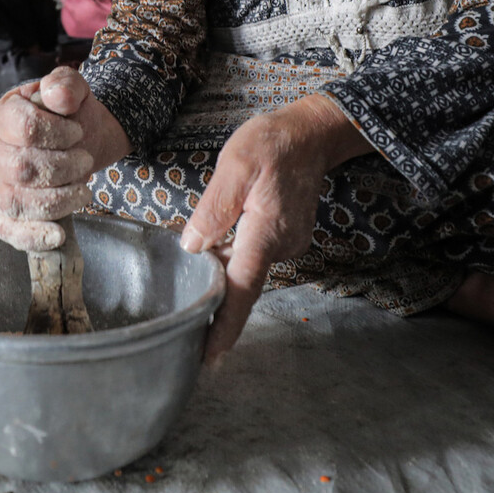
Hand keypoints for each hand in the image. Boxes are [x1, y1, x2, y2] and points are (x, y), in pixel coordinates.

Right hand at [0, 66, 129, 251]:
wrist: (77, 140)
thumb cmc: (68, 114)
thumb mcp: (71, 88)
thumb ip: (65, 84)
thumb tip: (57, 97)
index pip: (25, 129)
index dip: (58, 134)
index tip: (77, 133)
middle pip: (22, 169)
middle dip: (64, 168)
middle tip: (85, 161)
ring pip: (18, 202)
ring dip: (59, 200)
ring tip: (82, 190)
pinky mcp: (4, 212)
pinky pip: (9, 231)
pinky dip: (33, 237)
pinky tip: (57, 234)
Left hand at [181, 94, 371, 363]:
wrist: (312, 134)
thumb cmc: (272, 143)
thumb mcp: (235, 166)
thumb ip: (213, 209)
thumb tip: (192, 246)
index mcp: (266, 233)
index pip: (242, 290)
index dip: (224, 326)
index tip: (209, 358)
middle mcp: (281, 246)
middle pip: (240, 280)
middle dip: (212, 294)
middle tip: (181, 308)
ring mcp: (287, 243)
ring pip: (245, 266)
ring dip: (221, 267)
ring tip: (196, 263)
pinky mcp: (286, 237)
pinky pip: (253, 253)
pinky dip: (234, 252)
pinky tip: (218, 240)